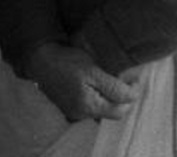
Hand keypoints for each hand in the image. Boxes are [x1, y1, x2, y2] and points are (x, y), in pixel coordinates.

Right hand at [23, 41, 137, 121]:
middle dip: (124, 98)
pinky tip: (101, 85)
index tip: (134, 78)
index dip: (132, 93)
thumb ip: (113, 87)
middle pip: (114, 112)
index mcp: (88, 106)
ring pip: (105, 110)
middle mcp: (81, 114)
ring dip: (113, 98)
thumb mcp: (94, 71)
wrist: (42, 61)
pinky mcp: (72, 108)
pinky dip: (102, 98)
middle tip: (127, 78)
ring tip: (114, 80)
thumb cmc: (68, 62)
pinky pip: (94, 107)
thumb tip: (133, 96)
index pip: (121, 109)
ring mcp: (76, 113)